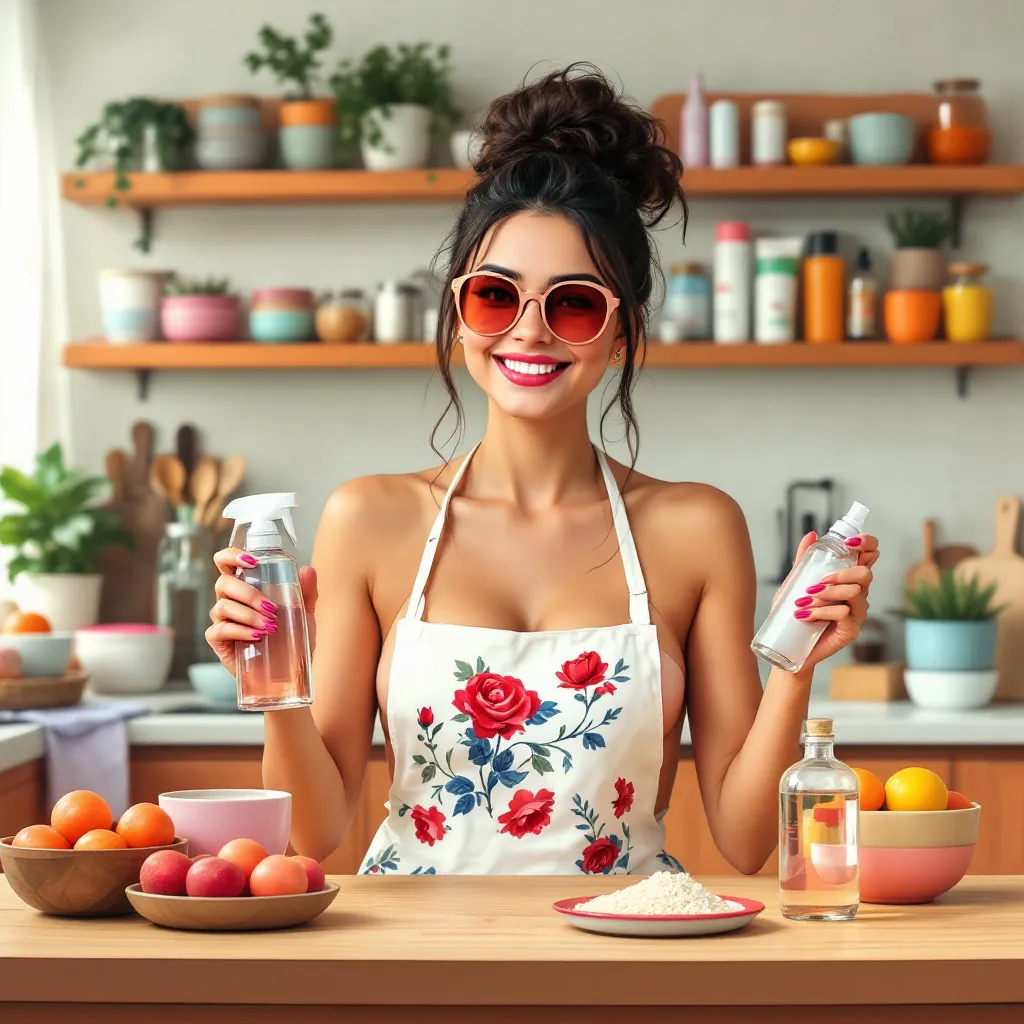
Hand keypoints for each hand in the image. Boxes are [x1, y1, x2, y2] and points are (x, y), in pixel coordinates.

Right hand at [206, 548, 318, 671]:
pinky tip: (257, 637)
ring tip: (270, 626)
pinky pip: (220, 629)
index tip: (252, 562)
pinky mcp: (218, 640)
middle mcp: (230, 600)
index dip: (232, 556)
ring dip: (248, 614)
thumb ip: (306, 592)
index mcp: (246, 586)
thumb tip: (307, 570)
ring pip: (223, 606)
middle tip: (271, 608)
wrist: (289, 672)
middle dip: (248, 593)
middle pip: (224, 583)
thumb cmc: (292, 639)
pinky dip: (240, 631)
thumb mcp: (304, 613)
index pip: (226, 562)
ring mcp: (221, 619)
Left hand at [783, 530, 878, 669]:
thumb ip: (804, 561)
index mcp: (848, 579)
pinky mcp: (851, 630)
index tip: (850, 542)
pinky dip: (820, 612)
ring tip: (803, 601)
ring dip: (826, 594)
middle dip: (841, 574)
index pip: (869, 555)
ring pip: (854, 593)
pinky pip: (843, 614)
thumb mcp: (795, 584)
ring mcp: (857, 613)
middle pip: (865, 574)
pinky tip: (803, 615)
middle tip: (817, 583)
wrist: (788, 646)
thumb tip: (811, 535)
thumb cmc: (796, 613)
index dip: (867, 544)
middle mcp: (857, 594)